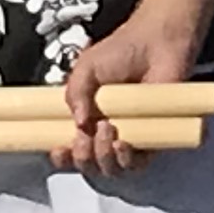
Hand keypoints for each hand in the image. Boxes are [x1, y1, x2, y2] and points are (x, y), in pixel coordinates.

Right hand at [57, 5, 202, 175]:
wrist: (155, 44)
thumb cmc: (121, 52)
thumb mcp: (86, 67)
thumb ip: (74, 92)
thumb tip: (79, 124)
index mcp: (87, 118)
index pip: (70, 148)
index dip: (62, 156)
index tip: (58, 150)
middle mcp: (105, 133)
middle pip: (88, 164)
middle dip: (82, 158)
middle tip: (84, 137)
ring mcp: (129, 138)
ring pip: (111, 168)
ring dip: (103, 158)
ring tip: (107, 129)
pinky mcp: (153, 140)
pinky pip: (137, 165)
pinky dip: (127, 160)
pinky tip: (122, 143)